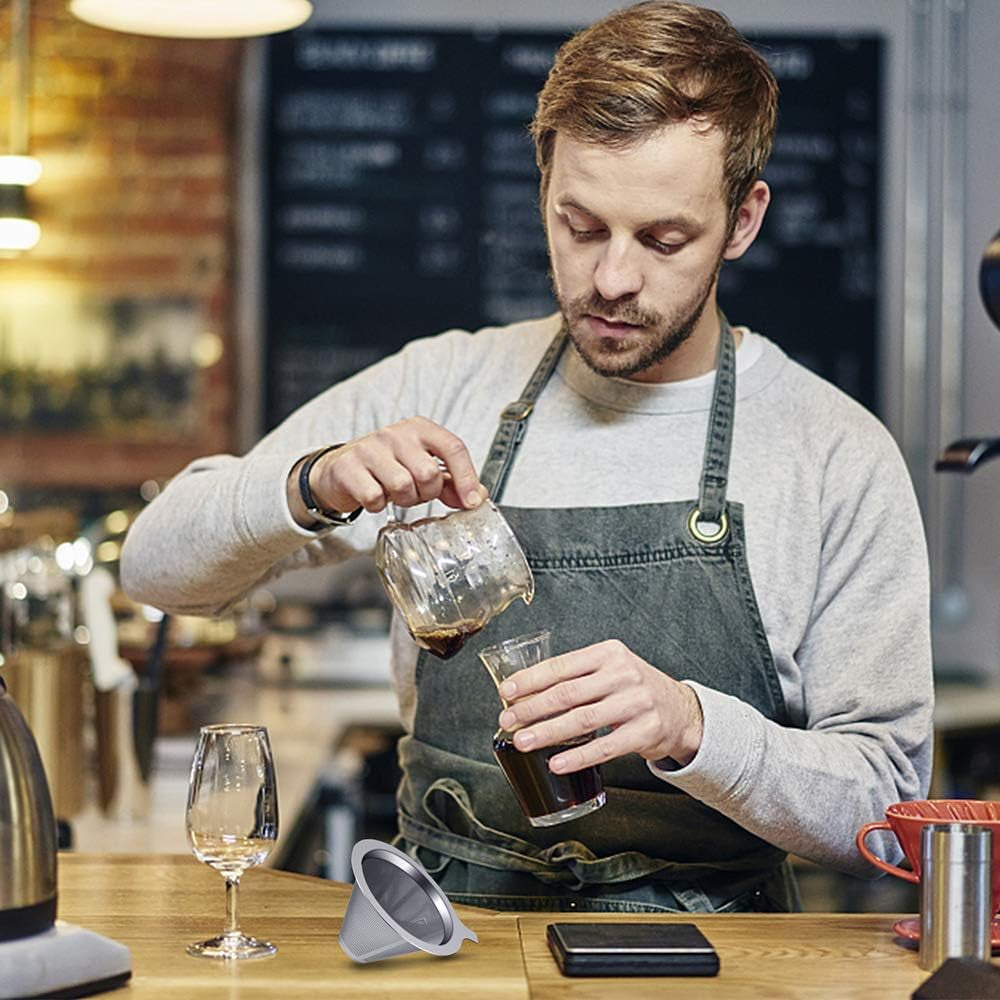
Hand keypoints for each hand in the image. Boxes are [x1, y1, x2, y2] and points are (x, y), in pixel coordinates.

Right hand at [290, 417, 487, 520]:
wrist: (340, 469)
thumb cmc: (387, 467)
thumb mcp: (421, 468)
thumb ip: (451, 481)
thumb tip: (478, 496)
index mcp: (420, 428)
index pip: (453, 447)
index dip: (467, 478)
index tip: (471, 502)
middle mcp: (395, 433)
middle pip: (428, 474)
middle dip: (426, 493)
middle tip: (415, 493)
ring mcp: (370, 448)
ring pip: (402, 486)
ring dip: (403, 500)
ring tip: (394, 494)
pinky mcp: (348, 467)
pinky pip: (375, 497)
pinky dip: (377, 505)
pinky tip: (374, 496)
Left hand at [496, 639, 703, 772]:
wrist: (681, 711)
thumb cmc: (632, 689)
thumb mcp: (610, 670)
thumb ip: (576, 677)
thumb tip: (524, 695)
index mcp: (608, 653)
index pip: (561, 666)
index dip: (530, 679)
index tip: (506, 691)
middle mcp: (623, 674)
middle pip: (568, 693)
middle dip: (532, 707)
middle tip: (507, 720)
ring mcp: (637, 703)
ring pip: (583, 720)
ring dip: (548, 732)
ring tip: (523, 741)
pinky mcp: (646, 732)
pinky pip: (605, 747)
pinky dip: (578, 757)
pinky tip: (557, 763)